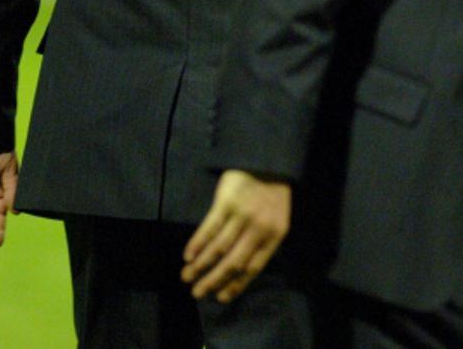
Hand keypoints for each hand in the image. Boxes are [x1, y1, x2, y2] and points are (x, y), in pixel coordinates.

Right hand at [181, 169, 291, 302]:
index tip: (219, 298)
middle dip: (213, 280)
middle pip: (233, 262)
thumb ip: (261, 244)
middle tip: (196, 293)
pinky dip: (197, 243)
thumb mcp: (276, 222)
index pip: (253, 268)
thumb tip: (237, 274)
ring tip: (186, 276)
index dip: (236, 285)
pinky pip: (210, 227)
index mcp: (275, 236)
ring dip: (200, 265)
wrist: (269, 163)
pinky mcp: (227, 201)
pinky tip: (188, 255)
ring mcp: (243, 214)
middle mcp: (260, 228)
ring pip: (219, 247)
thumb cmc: (271, 198)